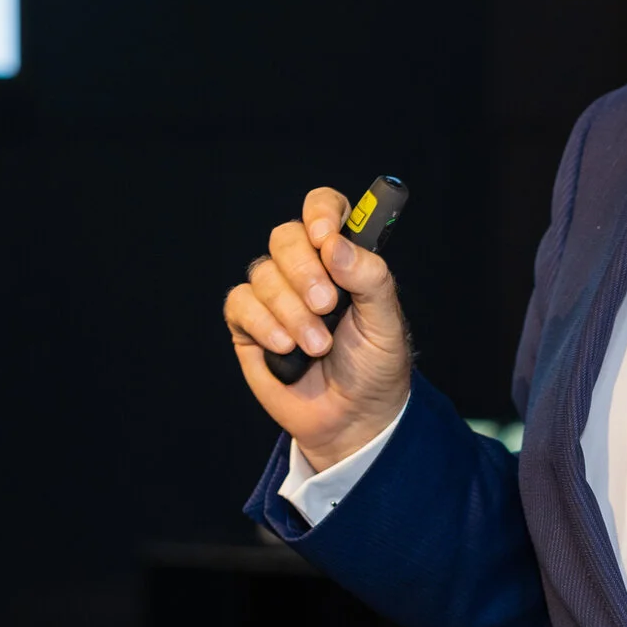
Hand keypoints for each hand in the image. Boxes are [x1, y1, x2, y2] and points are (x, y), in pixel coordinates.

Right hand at [224, 187, 410, 470]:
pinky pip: (240, 304)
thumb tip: (335, 244)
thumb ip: (369, 277)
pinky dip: (264, 324)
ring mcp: (274, 295)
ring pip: (264, 273)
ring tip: (317, 346)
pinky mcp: (248, 324)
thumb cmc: (374, 365)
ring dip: (291, 311)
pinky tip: (286, 348)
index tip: (325, 235)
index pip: (324, 208)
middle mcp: (305, 268)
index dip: (321, 212)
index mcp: (341, 256)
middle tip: (327, 305)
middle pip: (286, 236)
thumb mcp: (385, 321)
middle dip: (304, 270)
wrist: (352, 418)